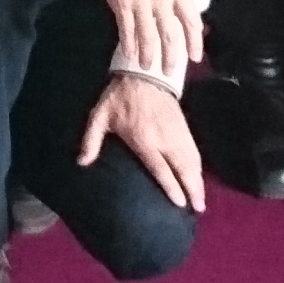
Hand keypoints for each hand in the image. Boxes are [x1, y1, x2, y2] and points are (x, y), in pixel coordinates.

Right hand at [80, 0, 201, 85]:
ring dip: (149, 55)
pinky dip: (129, 45)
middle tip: (168, 71)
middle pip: (170, 35)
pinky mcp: (123, 5)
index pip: (192, 20)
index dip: (195, 41)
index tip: (195, 57)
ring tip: (147, 66)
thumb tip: (182, 16)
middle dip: (170, 57)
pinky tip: (129, 54)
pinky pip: (128, 31)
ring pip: (149, 37)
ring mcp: (142, 3)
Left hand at [80, 73, 205, 212]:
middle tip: (198, 209)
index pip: (160, 166)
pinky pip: (195, 150)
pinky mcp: (184, 126)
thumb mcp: (100, 116)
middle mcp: (164, 138)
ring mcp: (177, 132)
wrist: (144, 73)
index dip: (171, 185)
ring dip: (198, 180)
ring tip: (201, 200)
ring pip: (192, 159)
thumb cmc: (119, 98)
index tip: (180, 202)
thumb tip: (82, 162)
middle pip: (183, 166)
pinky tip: (199, 177)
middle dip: (192, 188)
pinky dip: (199, 166)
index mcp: (143, 138)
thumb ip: (91, 140)